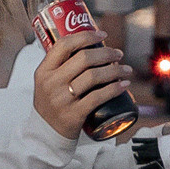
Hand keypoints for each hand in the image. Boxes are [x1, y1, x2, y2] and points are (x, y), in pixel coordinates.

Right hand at [34, 27, 134, 141]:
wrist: (46, 134)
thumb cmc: (51, 103)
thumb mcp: (47, 82)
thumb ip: (60, 65)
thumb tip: (89, 44)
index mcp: (43, 71)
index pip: (63, 45)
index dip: (85, 36)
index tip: (102, 34)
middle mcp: (51, 83)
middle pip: (83, 59)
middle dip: (106, 53)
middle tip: (118, 54)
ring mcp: (62, 99)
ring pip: (93, 76)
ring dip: (115, 70)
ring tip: (126, 69)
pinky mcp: (74, 114)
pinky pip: (98, 97)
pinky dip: (114, 88)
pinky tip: (124, 85)